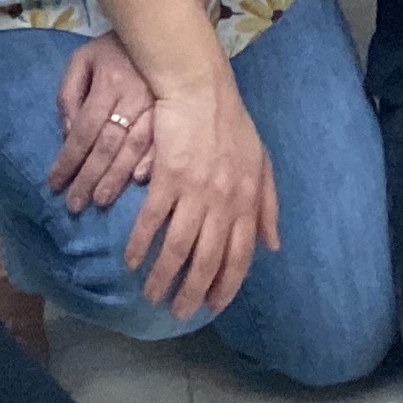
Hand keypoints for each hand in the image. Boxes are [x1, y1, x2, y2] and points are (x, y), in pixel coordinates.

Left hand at [49, 32, 156, 209]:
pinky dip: (150, 162)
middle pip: (106, 145)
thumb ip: (69, 94)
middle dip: (88, 178)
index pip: (83, 130)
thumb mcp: (82, 60)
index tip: (54, 185)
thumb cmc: (114, 49)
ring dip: (115, 178)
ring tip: (99, 201)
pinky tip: (139, 182)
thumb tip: (67, 134)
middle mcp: (132, 97)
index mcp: (108, 84)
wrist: (160, 29)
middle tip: (75, 205)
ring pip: (133, 148)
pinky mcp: (174, 112)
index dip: (68, 160)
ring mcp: (157, 105)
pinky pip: (162, 141)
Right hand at [123, 70, 276, 317]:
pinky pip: (151, 221)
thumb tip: (271, 246)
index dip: (225, 285)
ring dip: (163, 276)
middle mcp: (224, 201)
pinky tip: (130, 260)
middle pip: (207, 259)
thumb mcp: (262, 163)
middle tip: (178, 313)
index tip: (212, 306)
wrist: (200, 89)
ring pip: (177, 247)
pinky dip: (140, 245)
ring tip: (151, 295)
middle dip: (192, 292)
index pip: (239, 256)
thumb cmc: (231, 124)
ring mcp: (195, 191)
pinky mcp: (167, 178)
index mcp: (247, 200)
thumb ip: (268, 206)